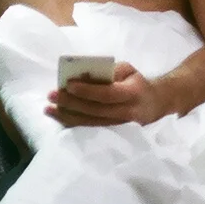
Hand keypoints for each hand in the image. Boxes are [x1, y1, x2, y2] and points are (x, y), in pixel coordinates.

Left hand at [45, 62, 168, 127]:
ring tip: (49, 109)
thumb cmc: (136, 82)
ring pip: (91, 123)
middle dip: (71, 103)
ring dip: (67, 116)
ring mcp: (120, 126)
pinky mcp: (113, 132)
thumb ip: (109, 71)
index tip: (68, 84)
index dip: (87, 91)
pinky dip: (73, 123)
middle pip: (95, 111)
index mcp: (133, 93)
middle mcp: (127, 112)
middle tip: (52, 95)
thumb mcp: (128, 70)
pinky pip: (91, 129)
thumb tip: (84, 74)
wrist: (155, 104)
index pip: (107, 94)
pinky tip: (58, 118)